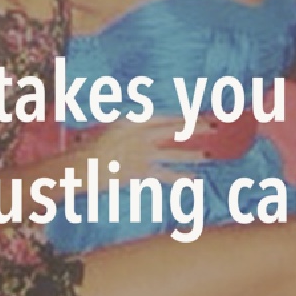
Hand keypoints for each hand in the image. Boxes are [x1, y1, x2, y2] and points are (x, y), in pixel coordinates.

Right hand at [83, 117, 205, 184]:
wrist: (82, 165)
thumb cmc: (89, 147)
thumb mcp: (108, 128)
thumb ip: (127, 126)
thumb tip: (140, 123)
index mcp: (133, 120)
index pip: (165, 116)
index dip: (183, 116)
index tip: (198, 116)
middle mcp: (141, 134)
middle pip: (175, 129)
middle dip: (196, 128)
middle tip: (213, 127)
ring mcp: (143, 153)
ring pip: (174, 153)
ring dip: (192, 155)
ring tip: (207, 156)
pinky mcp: (142, 171)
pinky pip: (166, 174)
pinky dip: (180, 177)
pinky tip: (193, 179)